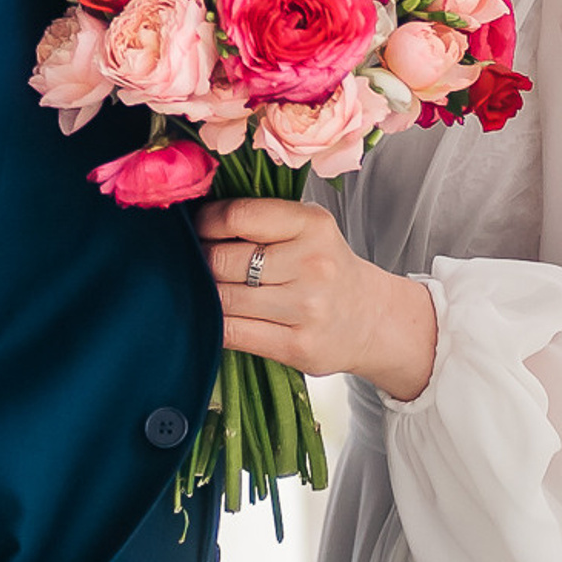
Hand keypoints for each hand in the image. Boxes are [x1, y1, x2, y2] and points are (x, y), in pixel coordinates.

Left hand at [194, 197, 438, 402]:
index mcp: (312, 224)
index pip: (238, 216)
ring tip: (201, 289)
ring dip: (203, 295)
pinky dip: (213, 325)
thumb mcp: (307, 229)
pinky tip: (212, 317)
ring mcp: (306, 307)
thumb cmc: (326, 268)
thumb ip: (262, 220)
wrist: (370, 318)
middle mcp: (312, 263)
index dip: (205, 223)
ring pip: (224, 299)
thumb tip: (196, 218)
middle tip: (191, 262)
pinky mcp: (297, 345)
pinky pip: (233, 333)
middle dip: (199, 261)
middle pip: (224, 260)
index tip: (195, 228)